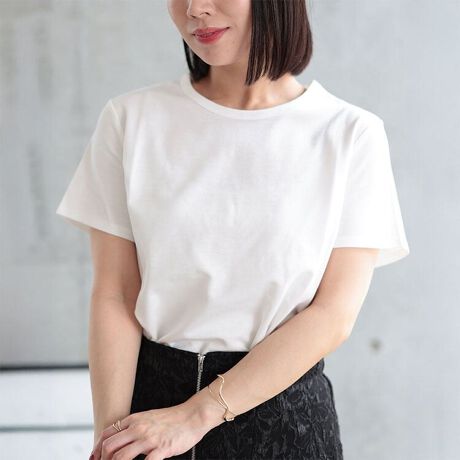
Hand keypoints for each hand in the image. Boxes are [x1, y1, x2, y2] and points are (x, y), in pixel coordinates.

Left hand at [90, 401, 210, 459]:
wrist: (192, 415)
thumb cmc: (173, 419)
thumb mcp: (149, 417)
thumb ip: (134, 427)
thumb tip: (121, 439)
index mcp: (134, 420)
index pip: (107, 434)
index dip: (97, 450)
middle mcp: (138, 428)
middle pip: (110, 447)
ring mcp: (149, 438)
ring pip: (121, 457)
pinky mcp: (161, 448)